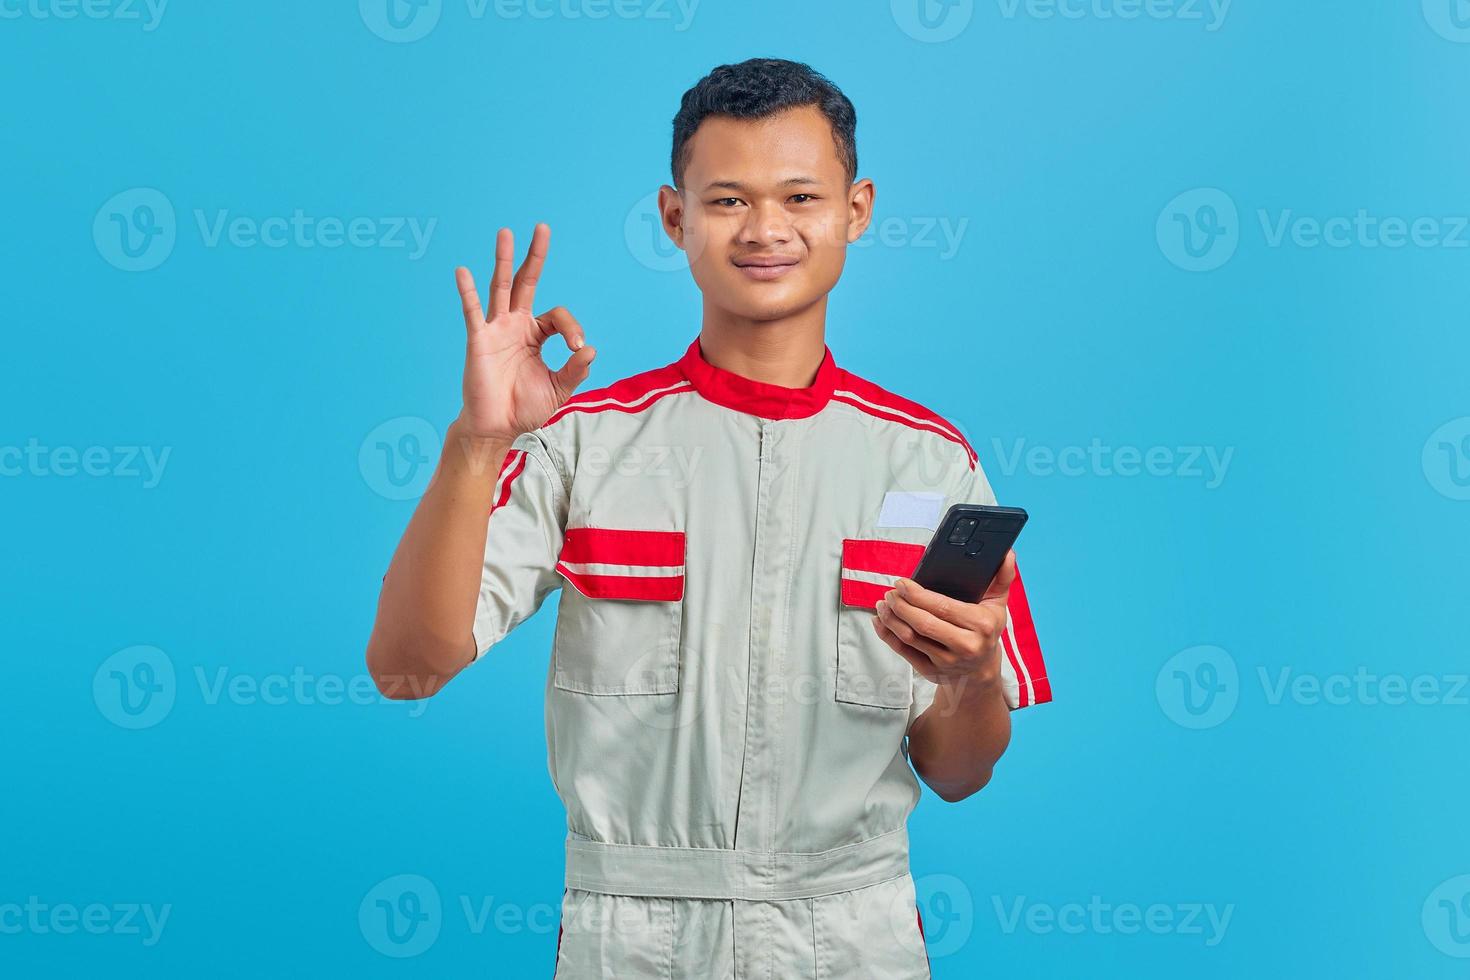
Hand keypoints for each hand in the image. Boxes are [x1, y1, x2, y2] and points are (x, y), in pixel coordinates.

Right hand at [453, 224, 595, 442]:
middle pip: (525, 282)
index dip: (571, 327)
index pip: (557, 316)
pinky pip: (473, 312)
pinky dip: (467, 292)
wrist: (498, 427)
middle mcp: (515, 325)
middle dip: (534, 256)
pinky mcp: (478, 340)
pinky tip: (462, 271)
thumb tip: (589, 349)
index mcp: (536, 335)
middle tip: (543, 227)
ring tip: (506, 233)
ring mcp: (495, 330)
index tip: (576, 348)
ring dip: (503, 260)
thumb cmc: (525, 408)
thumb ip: (575, 370)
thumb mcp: (559, 389)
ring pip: (500, 288)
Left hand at [870, 549, 1016, 692]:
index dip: (918, 595)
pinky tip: (880, 622)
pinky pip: (904, 653)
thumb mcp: (997, 605)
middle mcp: (965, 646)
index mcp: (981, 625)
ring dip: (891, 619)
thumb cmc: (986, 631)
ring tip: (883, 604)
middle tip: (890, 592)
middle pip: (924, 623)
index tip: (902, 583)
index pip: (943, 607)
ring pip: (911, 638)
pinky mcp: (931, 672)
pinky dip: (888, 636)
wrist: (980, 671)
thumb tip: (1007, 553)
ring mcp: (947, 662)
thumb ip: (1002, 578)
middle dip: (902, 606)